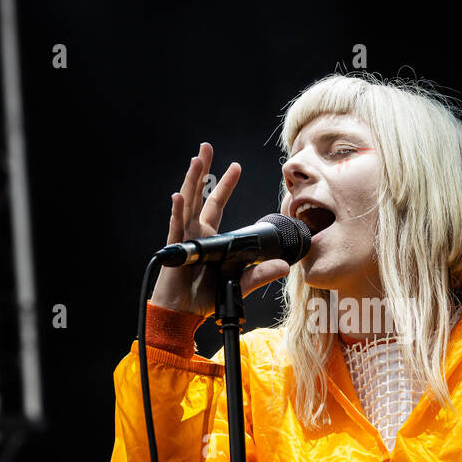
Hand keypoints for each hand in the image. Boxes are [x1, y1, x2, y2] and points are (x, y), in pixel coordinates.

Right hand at [150, 142, 291, 316]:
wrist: (184, 314)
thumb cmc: (205, 298)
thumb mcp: (239, 283)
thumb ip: (260, 273)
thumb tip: (284, 265)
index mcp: (210, 237)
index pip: (216, 204)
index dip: (225, 185)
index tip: (235, 166)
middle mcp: (195, 232)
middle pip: (199, 195)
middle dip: (203, 170)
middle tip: (206, 147)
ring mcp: (184, 238)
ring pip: (187, 203)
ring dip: (191, 181)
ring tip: (196, 159)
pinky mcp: (176, 250)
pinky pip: (177, 227)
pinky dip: (178, 211)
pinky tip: (179, 196)